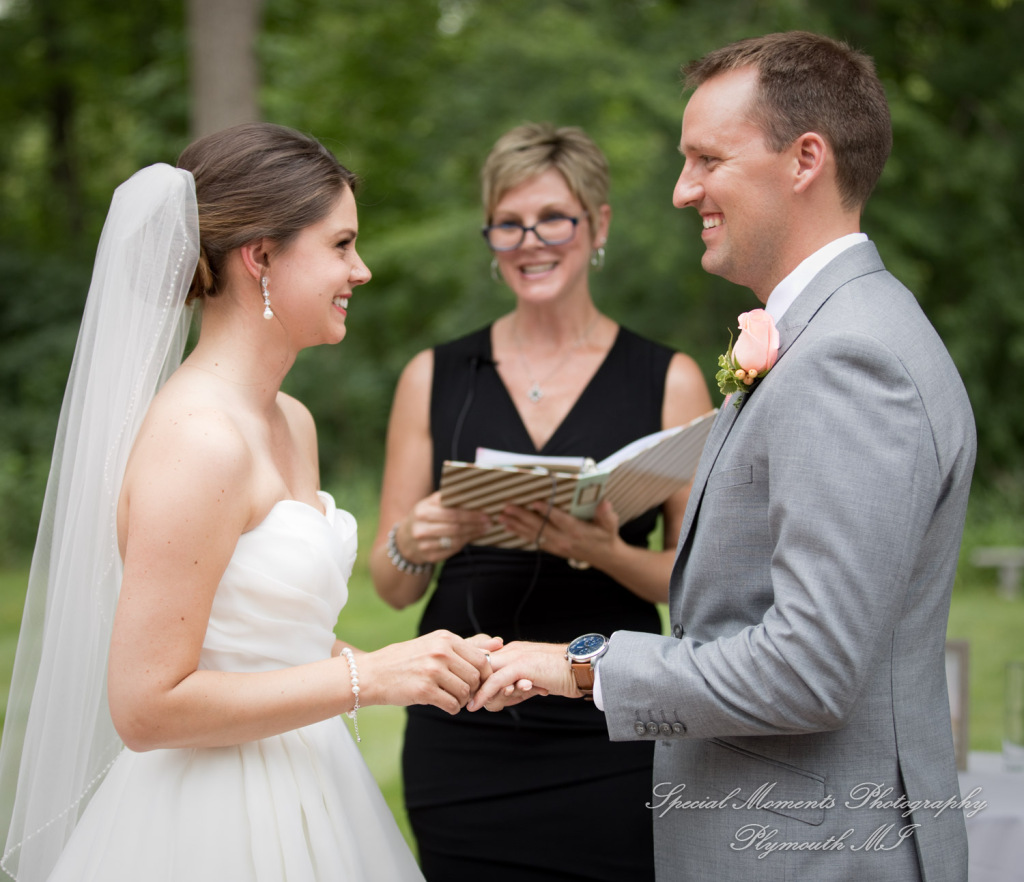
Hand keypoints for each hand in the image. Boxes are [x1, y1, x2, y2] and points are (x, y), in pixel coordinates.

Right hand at [359, 630, 502, 714]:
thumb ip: (468, 644)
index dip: (484, 676)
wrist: (373, 673)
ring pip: (466, 693)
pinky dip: (452, 708)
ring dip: (462, 700)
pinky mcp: (424, 690)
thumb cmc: (408, 659)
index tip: (475, 682)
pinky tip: (443, 703)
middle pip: (476, 678)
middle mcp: (441, 652)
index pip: (482, 660)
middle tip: (463, 692)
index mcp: (446, 638)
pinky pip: (453, 705)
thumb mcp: (436, 644)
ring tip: (451, 697)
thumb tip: (499, 642)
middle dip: (473, 689)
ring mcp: (432, 671)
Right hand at [396, 491, 491, 564]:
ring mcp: (424, 545)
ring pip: (455, 541)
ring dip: (472, 535)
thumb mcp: (428, 504)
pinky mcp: (429, 557)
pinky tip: (471, 538)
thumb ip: (445, 498)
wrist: (404, 540)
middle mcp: (421, 529)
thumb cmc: (423, 517)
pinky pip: (452, 550)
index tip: (484, 513)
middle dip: (474, 525)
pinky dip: (464, 543)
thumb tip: (471, 494)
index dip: (470, 515)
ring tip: (483, 530)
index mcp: (422, 511)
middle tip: (488, 523)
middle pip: (455, 528)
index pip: (451, 513)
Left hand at [468, 641, 578, 711]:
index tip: (462, 689)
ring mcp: (516, 656)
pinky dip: (484, 694)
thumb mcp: (534, 678)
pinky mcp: (522, 666)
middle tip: (459, 698)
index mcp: (513, 650)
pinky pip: (496, 681)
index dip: (472, 673)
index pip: (484, 658)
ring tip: (467, 705)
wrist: (581, 668)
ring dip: (475, 691)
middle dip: (469, 682)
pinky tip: (476, 706)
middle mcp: (511, 650)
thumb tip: (503, 695)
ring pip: (485, 674)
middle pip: (480, 665)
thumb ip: (517, 683)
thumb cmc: (560, 675)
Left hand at [497, 499, 621, 567]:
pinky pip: (534, 541)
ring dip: (516, 525)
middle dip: (523, 517)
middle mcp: (565, 539)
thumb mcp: (611, 524)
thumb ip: (607, 514)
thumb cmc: (606, 535)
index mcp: (578, 531)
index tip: (535, 502)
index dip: (548, 511)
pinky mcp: (553, 548)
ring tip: (502, 517)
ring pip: (534, 534)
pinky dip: (521, 534)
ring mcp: (557, 545)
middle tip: (508, 508)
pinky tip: (509, 528)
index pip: (560, 520)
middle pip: (541, 527)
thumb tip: (605, 503)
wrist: (605, 557)